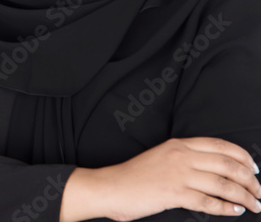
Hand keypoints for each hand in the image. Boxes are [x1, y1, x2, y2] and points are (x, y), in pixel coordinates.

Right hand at [61, 137, 260, 221]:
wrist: (110, 187)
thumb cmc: (134, 176)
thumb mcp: (161, 157)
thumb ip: (186, 160)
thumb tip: (215, 172)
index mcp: (179, 145)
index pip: (221, 146)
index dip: (244, 158)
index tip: (255, 169)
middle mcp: (181, 156)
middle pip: (228, 165)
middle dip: (250, 180)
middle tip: (259, 191)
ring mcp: (178, 174)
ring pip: (223, 184)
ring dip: (244, 196)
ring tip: (254, 204)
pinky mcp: (174, 193)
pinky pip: (209, 202)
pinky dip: (227, 208)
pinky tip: (235, 211)